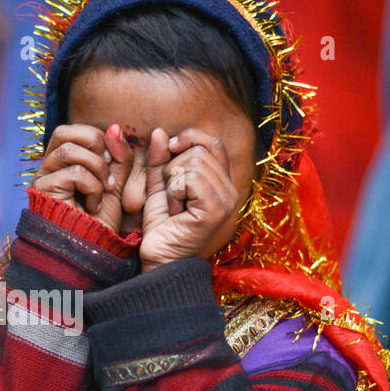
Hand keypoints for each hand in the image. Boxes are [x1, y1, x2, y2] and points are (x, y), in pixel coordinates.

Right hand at [32, 124, 123, 230]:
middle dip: (94, 145)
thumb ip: (117, 156)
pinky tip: (93, 206)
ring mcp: (42, 178)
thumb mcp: (115, 183)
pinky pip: (74, 173)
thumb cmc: (99, 221)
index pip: (74, 131)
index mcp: (62, 162)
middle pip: (65, 132)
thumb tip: (114, 126)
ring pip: (70, 151)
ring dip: (97, 169)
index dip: (97, 138)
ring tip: (103, 191)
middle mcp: (47, 167)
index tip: (112, 163)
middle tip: (108, 172)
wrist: (90, 251)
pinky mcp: (43, 191)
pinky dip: (93, 187)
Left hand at [138, 128, 238, 271]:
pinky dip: (175, 190)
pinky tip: (176, 209)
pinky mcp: (217, 209)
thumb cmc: (162, 227)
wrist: (160, 259)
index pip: (213, 142)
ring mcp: (227, 200)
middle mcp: (230, 190)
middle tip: (172, 195)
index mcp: (221, 182)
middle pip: (200, 150)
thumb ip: (160, 160)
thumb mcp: (158, 186)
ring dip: (173, 182)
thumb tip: (161, 132)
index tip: (171, 149)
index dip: (190, 138)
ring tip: (175, 204)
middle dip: (174, 167)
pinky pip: (192, 178)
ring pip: (195, 163)